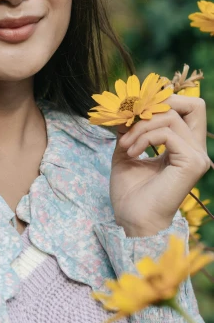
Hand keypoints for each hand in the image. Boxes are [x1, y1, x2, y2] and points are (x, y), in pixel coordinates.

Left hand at [110, 94, 210, 236]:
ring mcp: (197, 156)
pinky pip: (167, 133)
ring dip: (140, 127)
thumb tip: (126, 108)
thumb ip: (130, 129)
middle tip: (133, 118)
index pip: (188, 108)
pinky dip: (144, 137)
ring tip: (125, 145)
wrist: (133, 220)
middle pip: (194, 104)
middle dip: (159, 104)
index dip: (162, 102)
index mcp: (184, 146)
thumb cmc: (130, 193)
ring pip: (171, 117)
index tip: (133, 113)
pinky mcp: (192, 163)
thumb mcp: (127, 151)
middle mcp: (196, 149)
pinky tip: (131, 152)